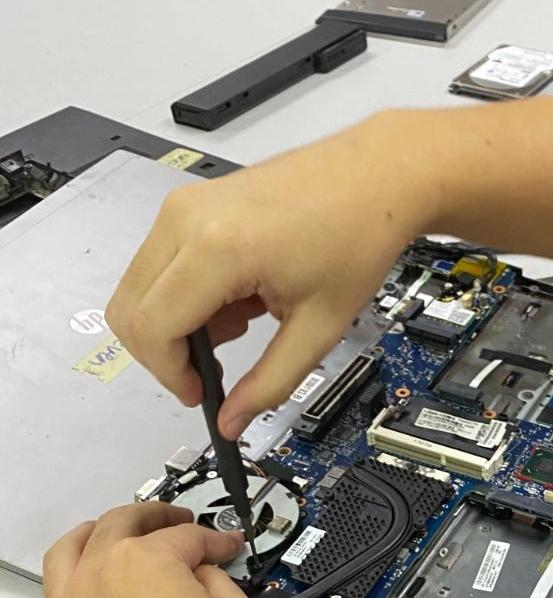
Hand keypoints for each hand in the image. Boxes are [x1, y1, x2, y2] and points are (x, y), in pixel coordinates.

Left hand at [28, 504, 262, 597]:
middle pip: (118, 527)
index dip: (212, 539)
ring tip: (107, 535)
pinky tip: (78, 597)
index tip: (223, 547)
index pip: (184, 535)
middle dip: (151, 517)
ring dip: (91, 535)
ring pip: (65, 554)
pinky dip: (62, 592)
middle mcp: (94, 578)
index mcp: (143, 561)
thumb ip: (218, 581)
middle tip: (171, 521)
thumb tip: (203, 576)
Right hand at [107, 115, 436, 438]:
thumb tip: (232, 420)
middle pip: (130, 310)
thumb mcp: (319, 327)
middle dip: (165, 354)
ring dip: (176, 322)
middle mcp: (188, 218)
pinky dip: (184, 294)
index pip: (153, 328)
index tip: (199, 393)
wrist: (376, 177)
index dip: (171, 374)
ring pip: (139, 287)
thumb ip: (270, 383)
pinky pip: (159, 262)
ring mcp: (184, 205)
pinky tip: (237, 297)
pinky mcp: (190, 201)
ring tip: (241, 321)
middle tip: (212, 371)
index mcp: (218, 247)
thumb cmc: (358, 234)